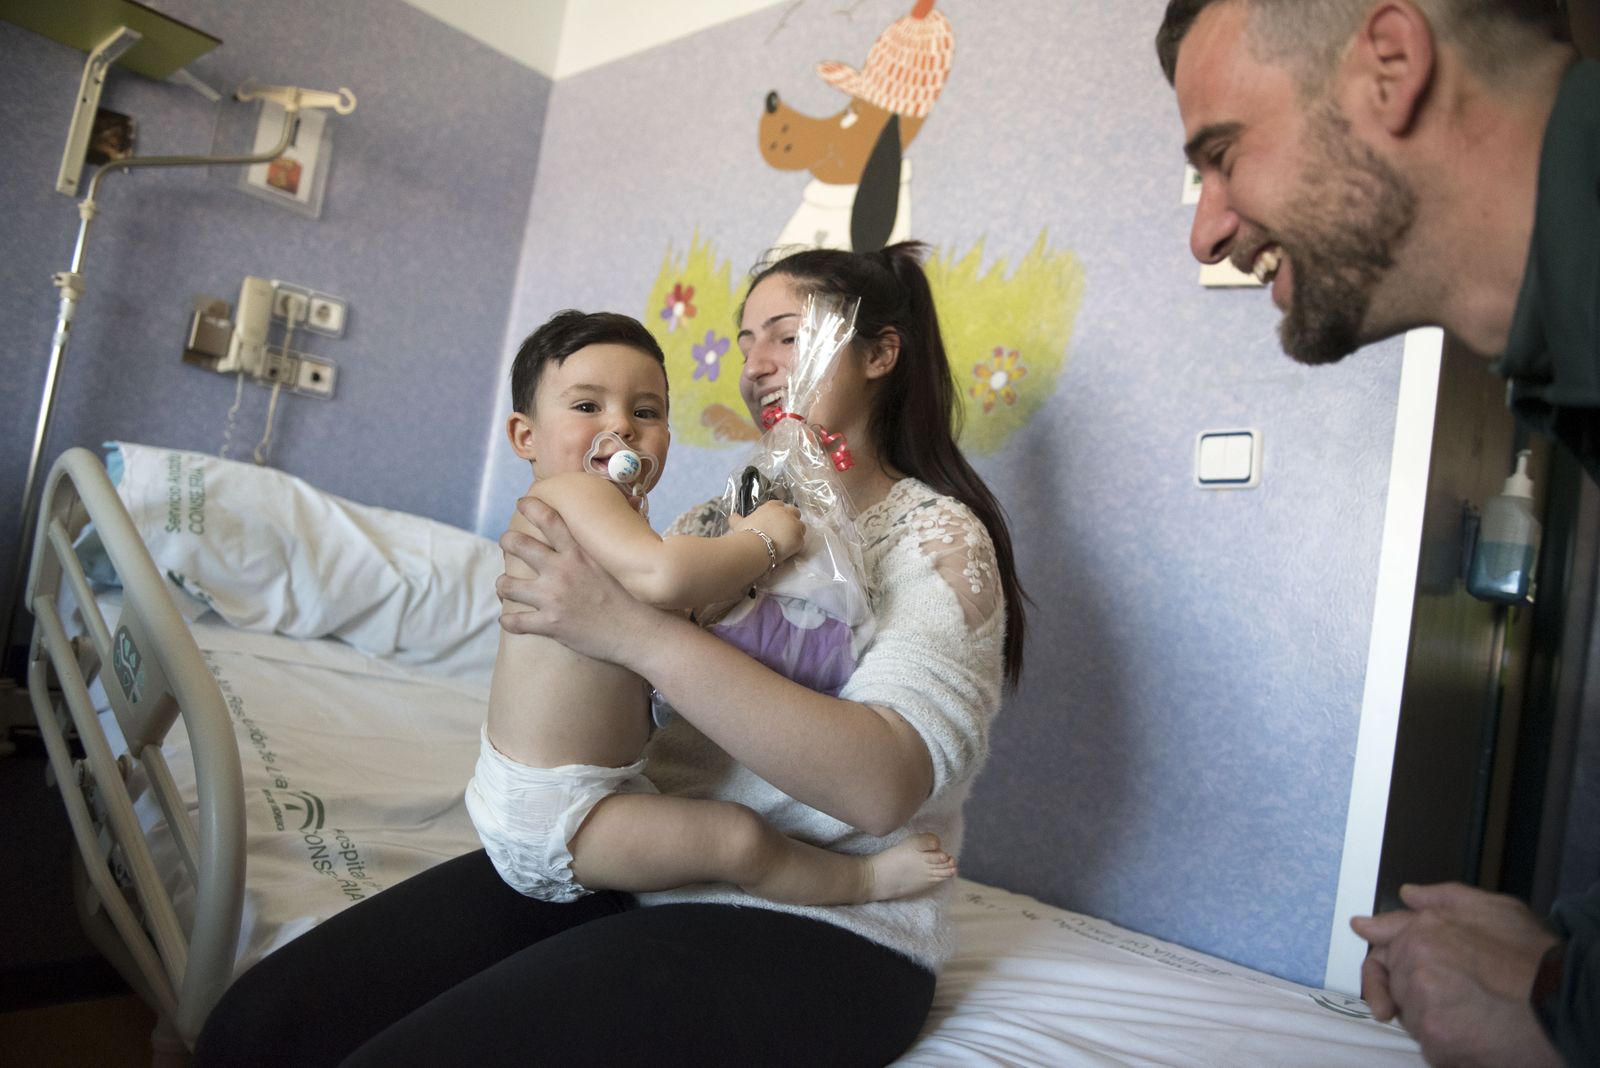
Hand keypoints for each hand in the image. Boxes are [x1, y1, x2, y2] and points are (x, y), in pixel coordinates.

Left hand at [496, 496, 666, 663]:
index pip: (549, 519)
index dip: (531, 507)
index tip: (522, 502)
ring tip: (506, 586)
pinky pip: (514, 621)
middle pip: (518, 545)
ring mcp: (552, 598)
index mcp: (579, 553)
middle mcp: (561, 571)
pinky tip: (511, 620)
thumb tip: (635, 501)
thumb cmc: (636, 598)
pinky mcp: (549, 625)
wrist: (639, 633)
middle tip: (507, 543)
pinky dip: (508, 621)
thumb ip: (620, 535)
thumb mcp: (624, 562)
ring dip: (502, 585)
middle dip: (507, 541)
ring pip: (507, 584)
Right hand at [739, 500, 804, 559]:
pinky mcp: (799, 538)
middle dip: (791, 520)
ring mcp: (794, 524)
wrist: (754, 547)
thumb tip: (732, 516)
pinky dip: (796, 546)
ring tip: (787, 542)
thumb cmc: (745, 533)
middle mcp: (785, 512)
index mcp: (772, 506)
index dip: (779, 513)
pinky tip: (788, 551)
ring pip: (801, 526)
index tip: (775, 521)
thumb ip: (736, 519)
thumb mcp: (739, 524)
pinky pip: (801, 541)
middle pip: (794, 512)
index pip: (780, 504)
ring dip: (795, 532)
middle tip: (784, 531)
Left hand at [1350, 883, 1560, 1065]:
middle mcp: (1416, 963)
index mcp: (1424, 930)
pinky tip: (1479, 1034)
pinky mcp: (1436, 1039)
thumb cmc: (1535, 958)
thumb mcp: (1492, 910)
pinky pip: (1431, 1047)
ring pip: (1413, 1018)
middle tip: (1456, 1000)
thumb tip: (1407, 894)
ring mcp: (1423, 1002)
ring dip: (1436, 1020)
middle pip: (1397, 986)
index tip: (1370, 969)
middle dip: (1417, 994)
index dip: (1379, 962)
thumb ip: (1442, 899)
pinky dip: (1451, 1046)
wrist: (1566, 1002)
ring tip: (1477, 1013)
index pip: (1382, 945)